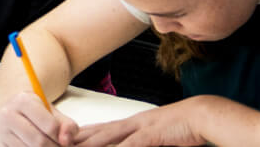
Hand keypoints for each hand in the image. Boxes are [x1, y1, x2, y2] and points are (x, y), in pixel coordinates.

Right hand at [0, 92, 79, 146]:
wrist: (11, 110)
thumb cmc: (34, 111)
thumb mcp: (51, 112)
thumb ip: (66, 124)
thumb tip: (66, 140)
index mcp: (23, 101)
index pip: (50, 126)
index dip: (62, 138)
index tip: (66, 141)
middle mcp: (8, 114)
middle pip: (39, 142)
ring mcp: (0, 131)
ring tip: (49, 146)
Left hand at [72, 99, 207, 146]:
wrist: (202, 115)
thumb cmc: (182, 128)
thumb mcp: (154, 136)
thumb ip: (139, 141)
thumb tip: (128, 144)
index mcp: (130, 123)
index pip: (98, 129)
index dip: (80, 135)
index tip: (63, 139)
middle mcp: (130, 123)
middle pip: (96, 132)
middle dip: (75, 139)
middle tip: (56, 142)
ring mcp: (139, 127)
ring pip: (106, 137)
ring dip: (88, 144)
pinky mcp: (151, 134)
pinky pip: (130, 145)